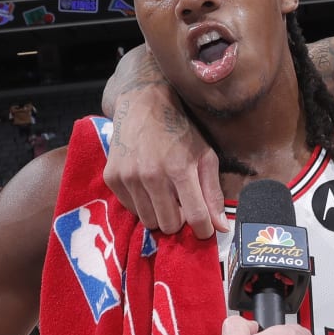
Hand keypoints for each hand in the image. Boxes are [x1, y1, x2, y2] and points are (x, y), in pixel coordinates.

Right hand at [105, 84, 223, 236]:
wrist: (142, 105)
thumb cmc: (179, 131)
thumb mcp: (205, 156)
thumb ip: (213, 193)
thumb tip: (222, 227)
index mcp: (180, 169)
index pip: (195, 217)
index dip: (203, 230)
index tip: (205, 230)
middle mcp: (151, 175)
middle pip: (169, 225)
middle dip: (179, 220)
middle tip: (181, 204)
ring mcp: (128, 177)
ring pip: (148, 221)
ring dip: (159, 214)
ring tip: (164, 194)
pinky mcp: (111, 178)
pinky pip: (131, 209)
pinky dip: (142, 204)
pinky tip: (147, 186)